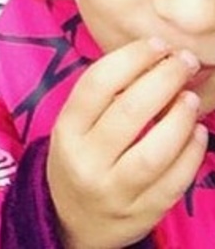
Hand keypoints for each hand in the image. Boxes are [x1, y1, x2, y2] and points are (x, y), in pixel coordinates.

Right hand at [47, 38, 207, 248]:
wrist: (72, 220)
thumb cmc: (79, 156)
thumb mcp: (75, 125)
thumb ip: (104, 96)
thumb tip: (154, 57)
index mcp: (67, 130)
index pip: (97, 84)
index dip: (131, 58)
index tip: (157, 44)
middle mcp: (87, 160)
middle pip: (128, 112)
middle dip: (163, 80)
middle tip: (184, 61)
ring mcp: (114, 191)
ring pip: (153, 152)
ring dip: (179, 119)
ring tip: (191, 97)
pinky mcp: (142, 214)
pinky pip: (173, 182)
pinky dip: (191, 154)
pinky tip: (198, 132)